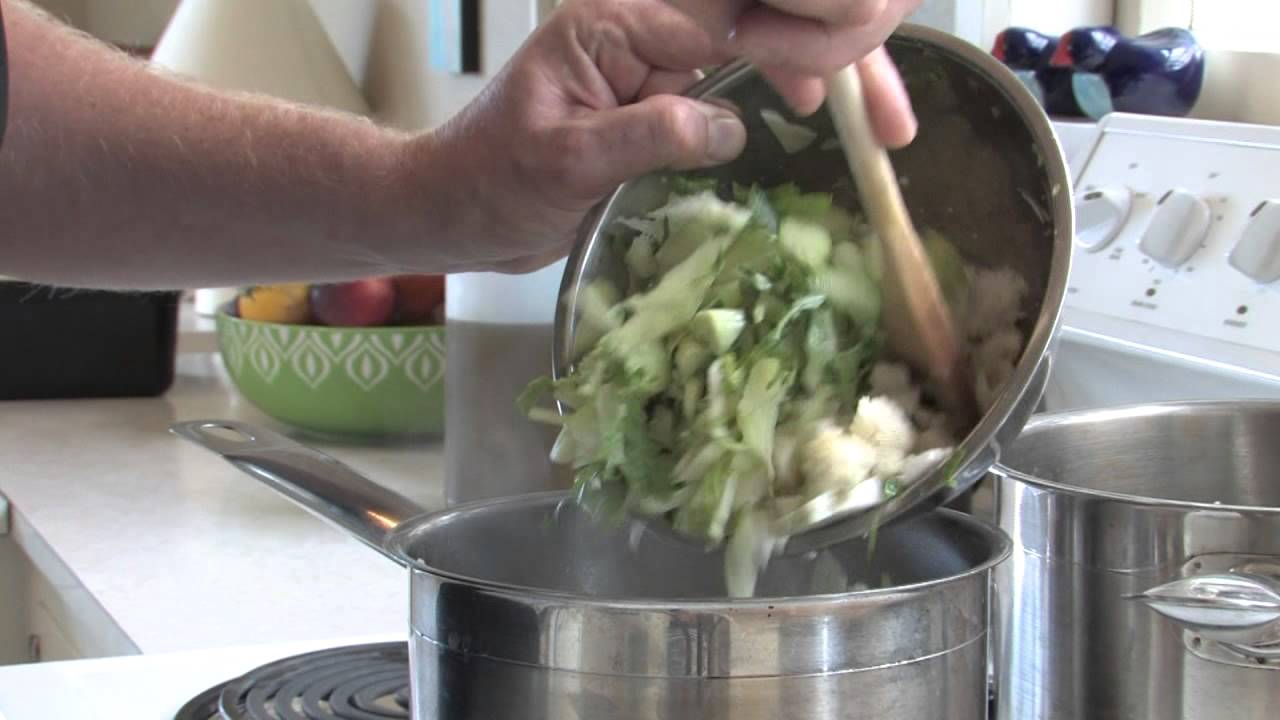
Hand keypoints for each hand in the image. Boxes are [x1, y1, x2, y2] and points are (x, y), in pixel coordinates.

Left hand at [419, 0, 920, 273]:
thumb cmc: (490, 185)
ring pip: (751, 55)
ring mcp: (650, 67)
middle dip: (828, 56)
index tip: (847, 79)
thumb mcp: (566, 162)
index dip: (793, 44)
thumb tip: (730, 126)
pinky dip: (777, 101)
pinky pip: (728, 89)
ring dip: (817, 78)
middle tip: (890, 113)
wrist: (454, 213)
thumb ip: (649, 134)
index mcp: (613, 27)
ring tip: (878, 125)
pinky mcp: (654, 103)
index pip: (723, 20)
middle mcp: (640, 34)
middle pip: (753, 26)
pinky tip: (818, 121)